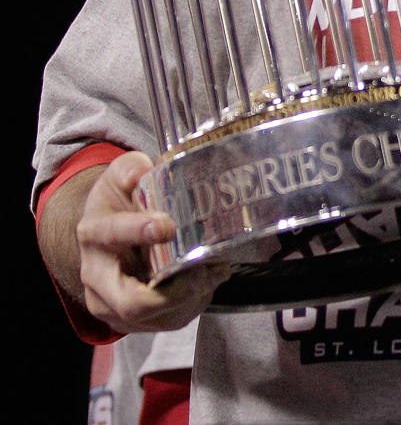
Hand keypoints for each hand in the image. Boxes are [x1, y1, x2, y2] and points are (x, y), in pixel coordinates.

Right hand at [77, 151, 228, 333]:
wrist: (103, 235)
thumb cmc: (118, 200)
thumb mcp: (121, 175)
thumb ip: (131, 169)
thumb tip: (144, 170)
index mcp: (94, 233)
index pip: (112, 236)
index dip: (138, 232)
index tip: (168, 226)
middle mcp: (96, 275)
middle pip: (132, 302)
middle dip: (174, 291)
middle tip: (205, 268)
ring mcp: (109, 305)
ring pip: (156, 317)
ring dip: (191, 296)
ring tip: (215, 269)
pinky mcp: (127, 322)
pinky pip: (166, 321)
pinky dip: (192, 303)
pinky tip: (206, 280)